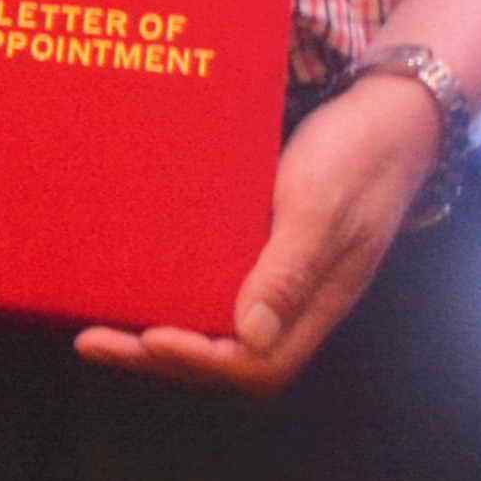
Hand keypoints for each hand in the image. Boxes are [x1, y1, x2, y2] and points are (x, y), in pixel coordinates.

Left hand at [80, 71, 445, 394]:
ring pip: (216, 327)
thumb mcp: (319, 209)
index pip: (256, 363)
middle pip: (227, 356)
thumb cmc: (356, 157)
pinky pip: (216, 288)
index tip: (149, 339)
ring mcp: (279, 278)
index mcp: (318, 304)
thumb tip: (250, 335)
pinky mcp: (262, 250)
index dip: (200, 361)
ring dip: (159, 333)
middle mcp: (295, 302)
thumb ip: (289, 272)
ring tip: (97, 326)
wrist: (387, 116)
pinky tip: (133, 280)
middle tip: (93, 341)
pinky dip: (174, 295)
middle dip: (158, 357)